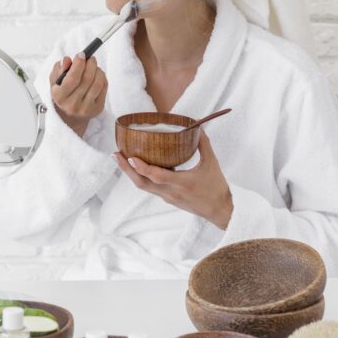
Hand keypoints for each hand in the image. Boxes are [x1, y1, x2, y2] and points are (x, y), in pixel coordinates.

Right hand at [50, 53, 107, 137]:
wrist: (70, 116)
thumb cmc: (62, 94)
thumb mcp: (55, 81)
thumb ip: (59, 69)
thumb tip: (67, 59)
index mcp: (59, 96)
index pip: (72, 78)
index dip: (79, 64)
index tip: (82, 54)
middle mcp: (72, 104)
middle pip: (87, 79)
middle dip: (90, 64)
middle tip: (90, 58)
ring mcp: (86, 108)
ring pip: (97, 83)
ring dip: (98, 70)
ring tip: (94, 66)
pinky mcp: (97, 109)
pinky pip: (104, 88)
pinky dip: (102, 77)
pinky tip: (98, 75)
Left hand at [112, 131, 233, 229]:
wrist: (221, 211)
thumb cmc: (217, 187)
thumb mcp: (212, 163)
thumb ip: (203, 144)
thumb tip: (198, 127)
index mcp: (181, 183)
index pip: (156, 176)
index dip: (142, 167)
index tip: (130, 157)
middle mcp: (171, 192)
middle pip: (142, 183)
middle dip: (126, 170)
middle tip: (116, 155)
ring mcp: (168, 197)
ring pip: (144, 187)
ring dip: (131, 174)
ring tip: (121, 159)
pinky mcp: (168, 199)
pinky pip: (151, 188)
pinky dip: (141, 177)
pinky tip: (138, 167)